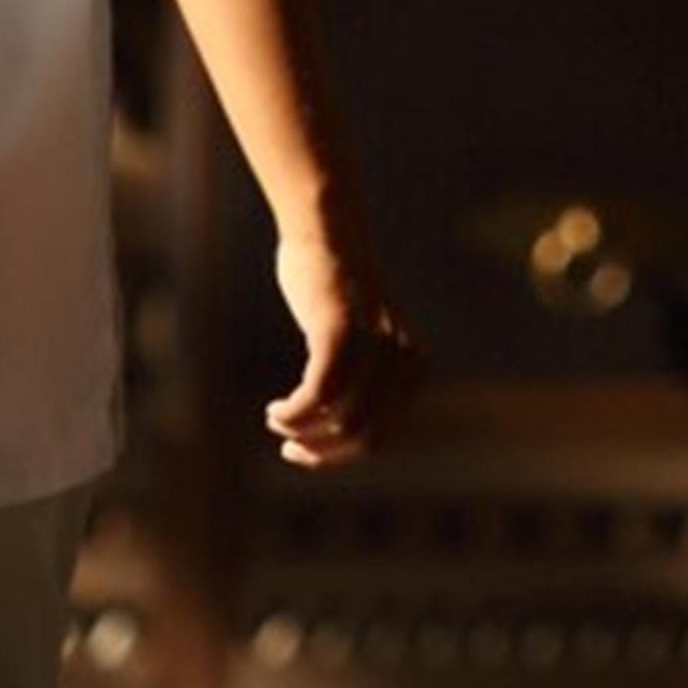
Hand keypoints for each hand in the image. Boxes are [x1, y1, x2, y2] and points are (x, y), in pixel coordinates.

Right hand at [266, 233, 423, 468]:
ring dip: (302, 433)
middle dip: (324, 454)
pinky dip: (294, 414)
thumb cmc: (334, 290)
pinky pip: (320, 394)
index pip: (381, 435)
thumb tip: (341, 432)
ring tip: (278, 420)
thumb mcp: (359, 340)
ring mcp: (372, 344)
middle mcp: (400, 359)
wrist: (326, 232)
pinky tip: (277, 411)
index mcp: (410, 367)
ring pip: (341, 420)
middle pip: (365, 436)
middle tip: (290, 450)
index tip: (305, 452)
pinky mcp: (339, 330)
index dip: (340, 455)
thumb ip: (362, 379)